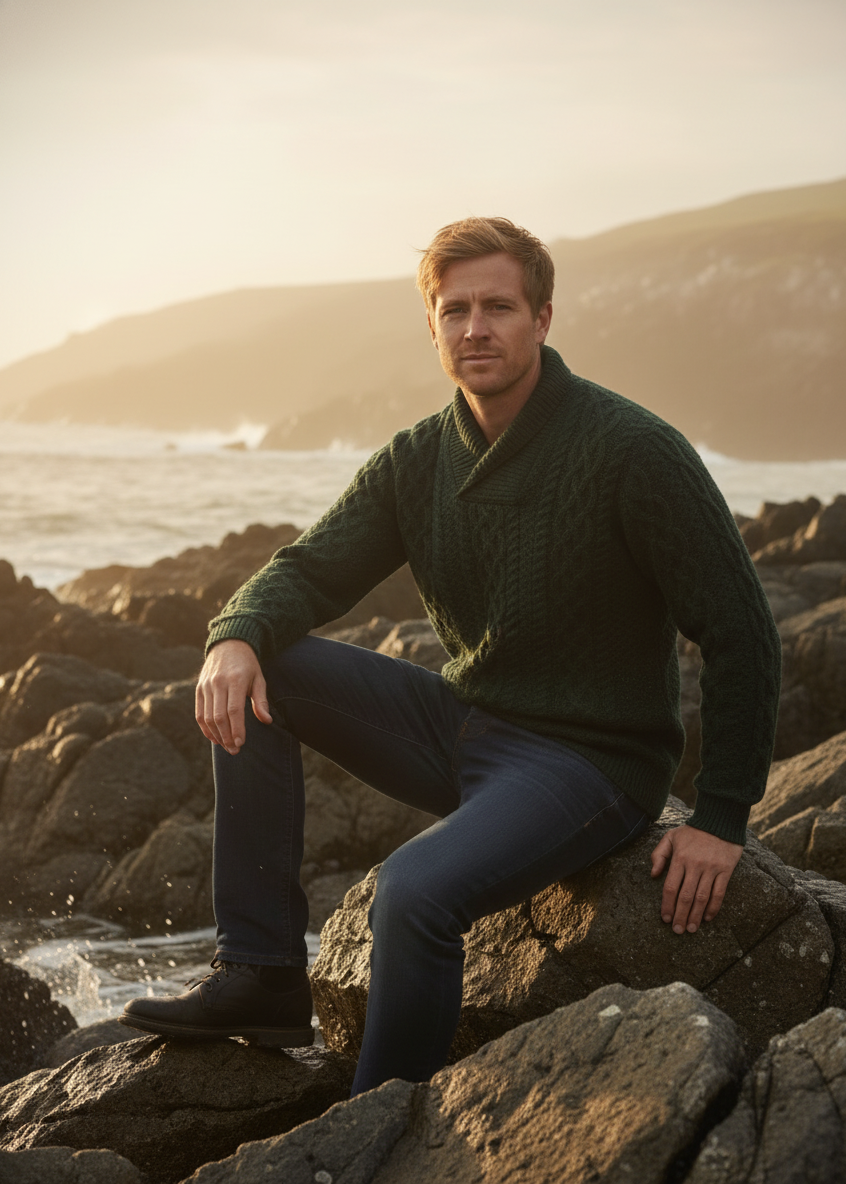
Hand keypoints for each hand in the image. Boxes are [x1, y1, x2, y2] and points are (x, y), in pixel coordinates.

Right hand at [195, 639, 271, 754]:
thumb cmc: (247, 665)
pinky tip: (214, 738)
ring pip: (208, 717)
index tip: (241, 743)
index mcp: (236, 680)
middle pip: (219, 716)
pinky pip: (199, 712)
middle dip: (227, 736)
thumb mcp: (259, 678)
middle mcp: (218, 683)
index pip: (234, 710)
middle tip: (235, 750)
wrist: (228, 644)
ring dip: (216, 735)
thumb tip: (267, 721)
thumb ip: (261, 701)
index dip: (237, 729)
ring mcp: (206, 685)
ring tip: (226, 747)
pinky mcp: (199, 688)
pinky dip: (205, 728)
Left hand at [650, 824, 742, 934]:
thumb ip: (659, 854)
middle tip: (677, 930)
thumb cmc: (692, 831)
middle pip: (685, 896)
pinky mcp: (725, 870)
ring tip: (691, 929)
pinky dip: (713, 907)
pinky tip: (707, 918)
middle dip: (680, 915)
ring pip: (701, 897)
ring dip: (695, 915)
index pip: (671, 886)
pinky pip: (719, 893)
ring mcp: (711, 868)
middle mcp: (695, 865)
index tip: (665, 918)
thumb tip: (653, 875)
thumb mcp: (671, 837)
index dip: (667, 905)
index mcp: (680, 858)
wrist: (719, 820)